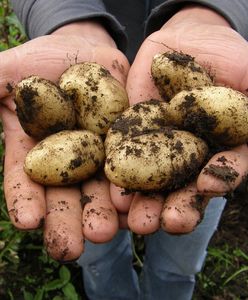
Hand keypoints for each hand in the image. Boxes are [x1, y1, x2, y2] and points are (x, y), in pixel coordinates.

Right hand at [0, 20, 128, 259]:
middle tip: (71, 248)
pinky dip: (137, 187)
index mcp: (37, 151)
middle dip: (68, 221)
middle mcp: (69, 161)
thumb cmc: (41, 60)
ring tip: (107, 233)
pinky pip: (136, 166)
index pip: (27, 181)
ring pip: (102, 190)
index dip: (25, 200)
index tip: (28, 221)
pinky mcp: (129, 143)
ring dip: (105, 213)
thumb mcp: (7, 71)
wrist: (84, 51)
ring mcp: (101, 154)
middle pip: (67, 196)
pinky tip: (137, 207)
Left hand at [110, 5, 247, 233]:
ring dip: (147, 204)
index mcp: (223, 144)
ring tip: (139, 223)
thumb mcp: (244, 68)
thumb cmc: (222, 54)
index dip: (222, 177)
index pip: (227, 167)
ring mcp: (161, 150)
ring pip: (156, 184)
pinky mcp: (133, 139)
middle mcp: (192, 155)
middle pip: (189, 187)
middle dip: (181, 206)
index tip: (209, 185)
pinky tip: (113, 196)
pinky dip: (120, 180)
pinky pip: (126, 160)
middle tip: (171, 223)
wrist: (182, 43)